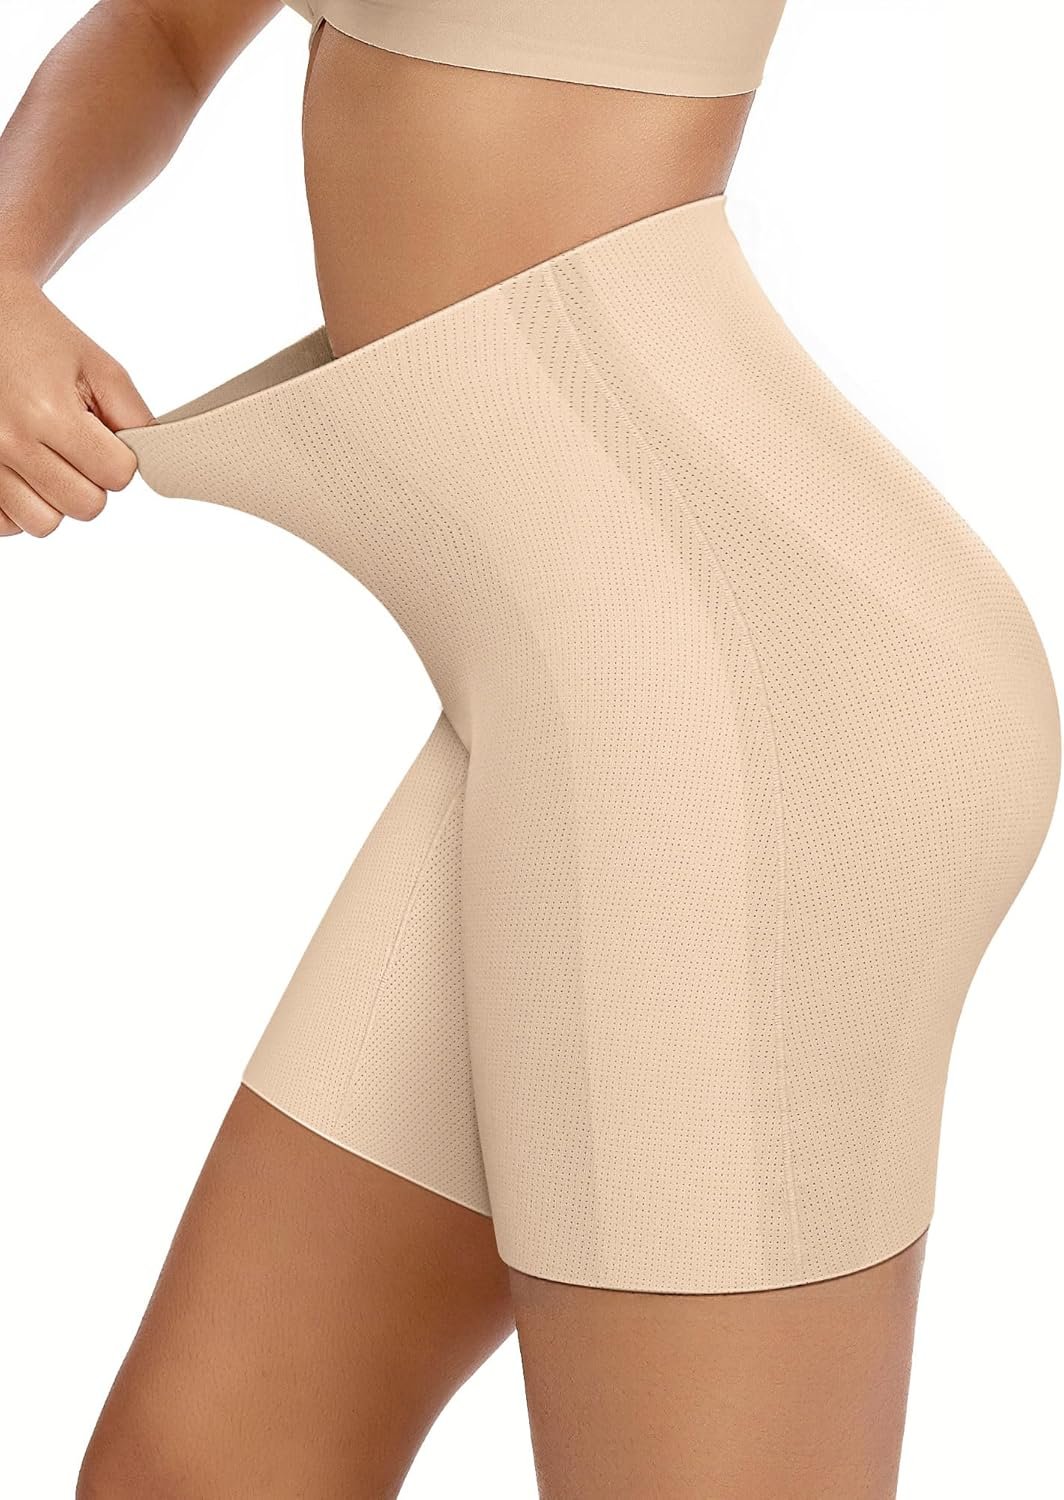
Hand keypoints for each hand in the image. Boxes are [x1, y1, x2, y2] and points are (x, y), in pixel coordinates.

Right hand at [0, 268, 153, 536]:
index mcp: (49, 412)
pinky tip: (21, 472)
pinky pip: (6, 525)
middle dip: (91, 480)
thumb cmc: (37, 337)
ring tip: (46, 458)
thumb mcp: (96, 363)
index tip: (101, 434)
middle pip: (85, 507)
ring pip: (44, 524)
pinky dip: (19, 507)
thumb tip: (153, 458)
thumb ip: (132, 414)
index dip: (118, 458)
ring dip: (55, 499)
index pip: (116, 476)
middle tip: (74, 445)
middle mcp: (10, 442)